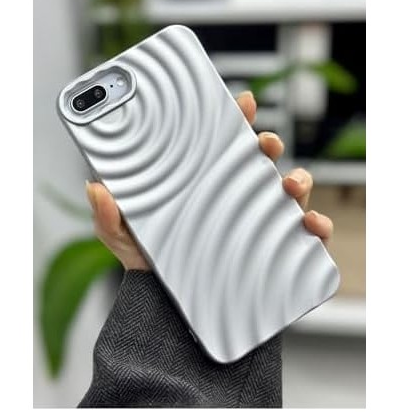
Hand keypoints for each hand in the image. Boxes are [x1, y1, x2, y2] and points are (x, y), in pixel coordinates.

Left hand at [86, 91, 332, 269]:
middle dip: (266, 143)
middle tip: (262, 142)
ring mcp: (257, 220)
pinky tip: (311, 228)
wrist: (169, 310)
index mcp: (202, 183)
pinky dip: (316, 227)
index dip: (235, 120)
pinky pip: (303, 235)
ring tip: (288, 185)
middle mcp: (233, 196)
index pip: (221, 144)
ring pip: (289, 190)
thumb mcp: (123, 239)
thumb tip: (96, 186)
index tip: (243, 102)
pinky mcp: (275, 249)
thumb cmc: (150, 265)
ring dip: (298, 179)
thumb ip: (108, 216)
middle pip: (259, 160)